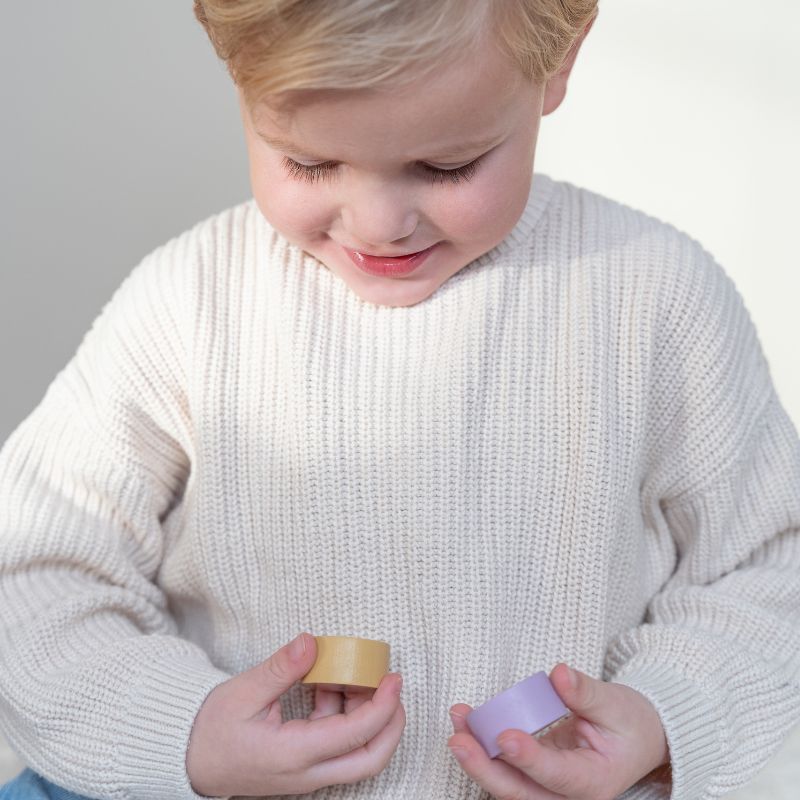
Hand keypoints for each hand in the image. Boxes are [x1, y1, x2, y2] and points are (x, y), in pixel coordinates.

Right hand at [186, 633, 404, 796]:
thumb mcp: (243, 692)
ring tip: (354, 675)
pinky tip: (330, 685)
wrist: (188, 760)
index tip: (393, 678)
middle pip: (370, 759)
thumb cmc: (212, 729)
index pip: (356, 735)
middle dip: (392, 724)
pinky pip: (337, 747)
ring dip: (366, 716)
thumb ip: (281, 669)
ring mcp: (307, 775)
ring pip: (356, 754)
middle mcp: (307, 773)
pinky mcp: (304, 768)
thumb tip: (311, 642)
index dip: (382, 706)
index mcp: (294, 755)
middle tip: (393, 686)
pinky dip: (343, 717)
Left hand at [447, 663, 669, 799]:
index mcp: (596, 782)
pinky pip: (505, 769)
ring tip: (457, 720)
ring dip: (477, 757)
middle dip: (485, 769)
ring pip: (507, 785)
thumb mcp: (617, 704)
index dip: (529, 759)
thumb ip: (586, 693)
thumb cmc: (630, 723)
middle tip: (459, 740)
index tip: (504, 736)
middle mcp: (569, 796)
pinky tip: (465, 723)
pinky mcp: (534, 776)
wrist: (638, 739)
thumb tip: (559, 674)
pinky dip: (483, 748)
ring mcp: (549, 789)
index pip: (557, 776)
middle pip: (521, 792)